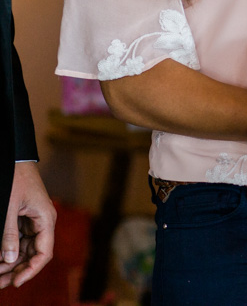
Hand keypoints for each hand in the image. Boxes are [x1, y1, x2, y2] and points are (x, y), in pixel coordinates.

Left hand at [0, 163, 55, 288]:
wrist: (15, 158)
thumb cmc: (15, 178)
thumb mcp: (9, 208)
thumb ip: (9, 234)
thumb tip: (10, 259)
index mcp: (46, 219)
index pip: (44, 252)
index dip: (32, 270)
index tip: (16, 282)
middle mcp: (43, 222)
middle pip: (35, 254)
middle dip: (18, 270)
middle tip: (0, 283)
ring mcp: (34, 221)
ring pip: (26, 249)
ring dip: (12, 263)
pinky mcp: (25, 219)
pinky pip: (20, 240)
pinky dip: (9, 251)